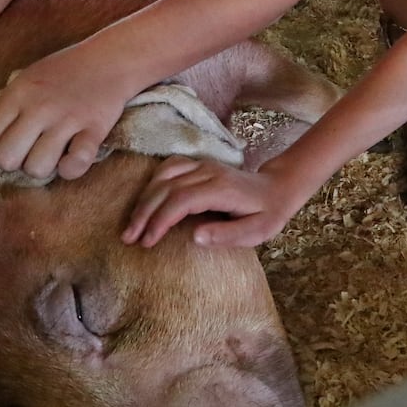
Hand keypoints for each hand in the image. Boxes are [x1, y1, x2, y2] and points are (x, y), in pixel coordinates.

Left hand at [0, 48, 128, 182]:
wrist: (110, 58)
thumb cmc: (63, 72)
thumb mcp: (25, 81)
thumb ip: (4, 109)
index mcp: (16, 95)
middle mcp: (38, 107)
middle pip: (6, 159)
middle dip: (12, 166)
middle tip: (24, 157)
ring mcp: (68, 119)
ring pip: (37, 167)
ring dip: (42, 167)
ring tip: (50, 154)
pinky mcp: (95, 129)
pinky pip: (74, 165)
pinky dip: (70, 168)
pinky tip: (70, 158)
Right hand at [124, 157, 301, 247]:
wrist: (277, 188)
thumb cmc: (266, 214)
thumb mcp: (256, 231)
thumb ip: (227, 235)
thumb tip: (195, 237)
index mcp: (222, 189)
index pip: (181, 200)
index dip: (160, 220)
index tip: (147, 241)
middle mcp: (209, 172)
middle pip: (166, 188)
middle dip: (144, 213)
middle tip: (129, 238)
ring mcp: (202, 165)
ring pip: (163, 176)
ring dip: (144, 199)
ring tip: (132, 225)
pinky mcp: (197, 165)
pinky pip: (168, 168)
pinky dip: (152, 184)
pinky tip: (144, 202)